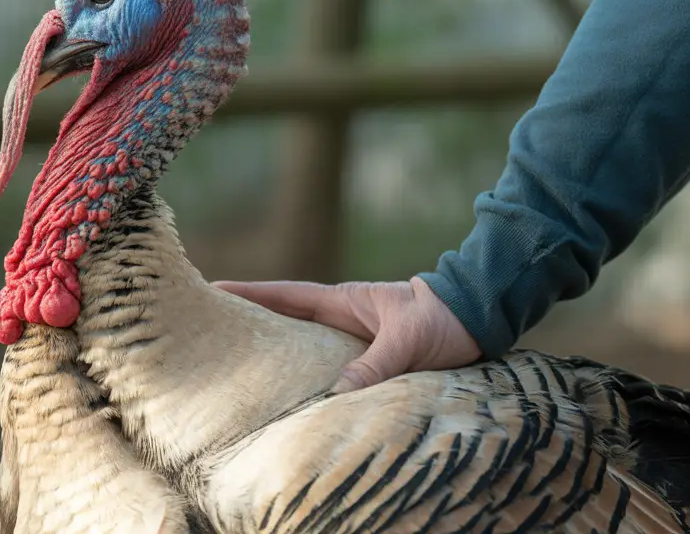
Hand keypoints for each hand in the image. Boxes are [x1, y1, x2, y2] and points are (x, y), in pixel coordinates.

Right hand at [211, 277, 480, 393]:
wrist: (478, 319)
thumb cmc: (443, 319)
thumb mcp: (408, 340)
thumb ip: (376, 364)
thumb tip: (338, 391)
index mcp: (343, 301)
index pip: (286, 296)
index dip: (248, 294)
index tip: (211, 291)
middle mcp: (340, 319)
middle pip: (285, 321)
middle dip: (251, 325)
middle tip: (211, 334)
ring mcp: (351, 339)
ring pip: (302, 347)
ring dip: (276, 355)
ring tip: (238, 371)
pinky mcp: (366, 360)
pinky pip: (326, 370)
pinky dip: (306, 380)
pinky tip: (290, 399)